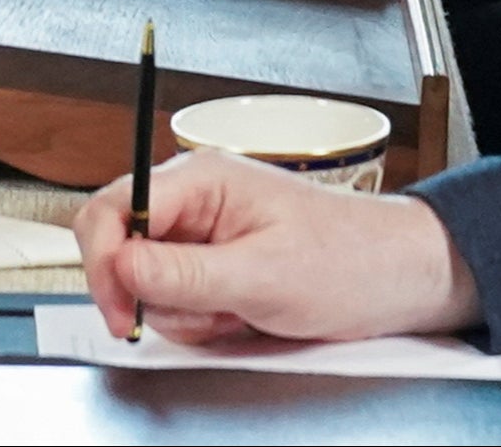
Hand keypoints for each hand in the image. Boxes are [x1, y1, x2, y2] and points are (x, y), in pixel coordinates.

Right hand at [77, 151, 479, 346]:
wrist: (398, 280)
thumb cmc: (349, 262)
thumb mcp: (264, 276)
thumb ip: (185, 273)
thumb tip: (120, 265)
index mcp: (200, 180)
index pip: (112, 208)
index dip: (102, 262)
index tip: (120, 312)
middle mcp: (194, 200)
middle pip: (123, 247)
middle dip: (152, 294)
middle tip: (197, 317)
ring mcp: (202, 233)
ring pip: (149, 281)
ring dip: (185, 313)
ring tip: (238, 313)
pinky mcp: (214, 263)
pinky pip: (178, 298)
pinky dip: (202, 319)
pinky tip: (241, 316)